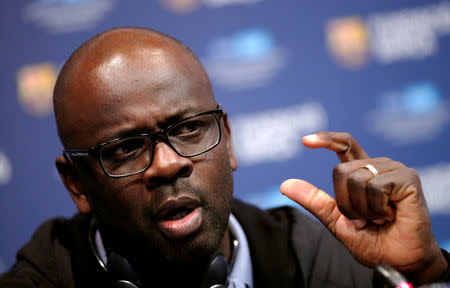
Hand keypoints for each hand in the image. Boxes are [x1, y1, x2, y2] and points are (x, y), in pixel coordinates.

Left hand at [280, 131, 447, 283]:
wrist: (400, 262)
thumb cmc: (373, 242)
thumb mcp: (337, 221)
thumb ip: (315, 201)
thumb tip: (285, 184)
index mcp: (362, 173)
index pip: (344, 144)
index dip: (326, 139)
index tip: (305, 141)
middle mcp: (377, 166)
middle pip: (340, 171)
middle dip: (345, 204)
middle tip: (365, 220)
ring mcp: (393, 169)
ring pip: (356, 180)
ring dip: (363, 210)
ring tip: (380, 219)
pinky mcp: (407, 178)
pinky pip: (375, 188)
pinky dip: (377, 209)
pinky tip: (391, 215)